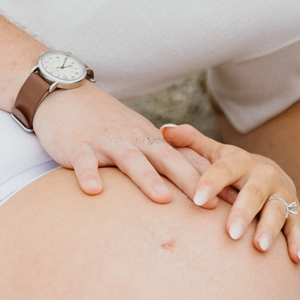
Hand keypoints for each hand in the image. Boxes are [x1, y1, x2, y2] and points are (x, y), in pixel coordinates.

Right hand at [33, 84, 207, 204]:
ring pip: (130, 159)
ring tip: (162, 200)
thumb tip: (197, 185)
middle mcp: (133, 139)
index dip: (210, 178)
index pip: (186, 159)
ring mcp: (105, 141)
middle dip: (190, 181)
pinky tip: (94, 191)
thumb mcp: (138, 138)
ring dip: (147, 178)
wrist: (65, 94)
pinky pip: (83, 160)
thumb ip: (162, 159)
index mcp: (150, 139)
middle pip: (166, 158)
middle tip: (211, 206)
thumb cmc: (105, 124)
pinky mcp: (77, 145)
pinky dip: (89, 174)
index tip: (234, 199)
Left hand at [159, 123, 299, 262]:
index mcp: (241, 162)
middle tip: (231, 233)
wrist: (271, 175)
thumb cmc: (232, 169)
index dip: (212, 182)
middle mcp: (265, 176)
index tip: (198, 200)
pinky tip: (295, 259)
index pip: (225, 169)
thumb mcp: (214, 154)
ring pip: (278, 210)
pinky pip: (298, 227)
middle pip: (255, 192)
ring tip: (259, 248)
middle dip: (244, 211)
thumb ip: (191, 142)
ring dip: (270, 228)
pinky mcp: (296, 213)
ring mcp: (282, 195)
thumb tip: (164, 129)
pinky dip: (298, 242)